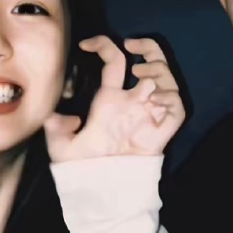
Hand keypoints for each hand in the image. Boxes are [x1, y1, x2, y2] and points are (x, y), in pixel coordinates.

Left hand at [44, 36, 184, 162]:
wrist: (105, 187)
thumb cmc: (85, 167)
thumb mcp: (61, 146)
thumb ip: (55, 128)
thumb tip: (60, 115)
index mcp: (110, 98)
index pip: (114, 61)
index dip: (102, 45)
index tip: (85, 45)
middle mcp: (133, 101)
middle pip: (152, 61)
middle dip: (148, 47)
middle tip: (133, 46)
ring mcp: (150, 112)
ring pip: (166, 78)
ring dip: (157, 69)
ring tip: (140, 77)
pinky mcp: (164, 127)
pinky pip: (176, 104)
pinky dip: (169, 97)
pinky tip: (154, 101)